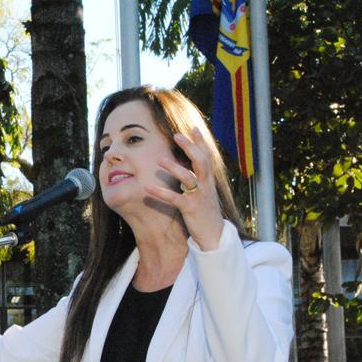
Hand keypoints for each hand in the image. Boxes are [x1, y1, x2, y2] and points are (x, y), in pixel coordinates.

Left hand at [146, 128, 224, 250]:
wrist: (214, 235)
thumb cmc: (205, 212)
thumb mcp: (203, 192)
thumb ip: (197, 178)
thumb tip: (187, 165)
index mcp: (208, 179)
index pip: (205, 155)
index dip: (200, 141)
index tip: (193, 126)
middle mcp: (206, 185)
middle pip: (201, 161)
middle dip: (190, 147)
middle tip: (177, 134)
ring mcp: (199, 196)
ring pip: (188, 177)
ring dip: (174, 167)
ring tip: (160, 159)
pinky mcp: (191, 209)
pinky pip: (175, 199)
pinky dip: (161, 193)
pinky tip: (147, 188)